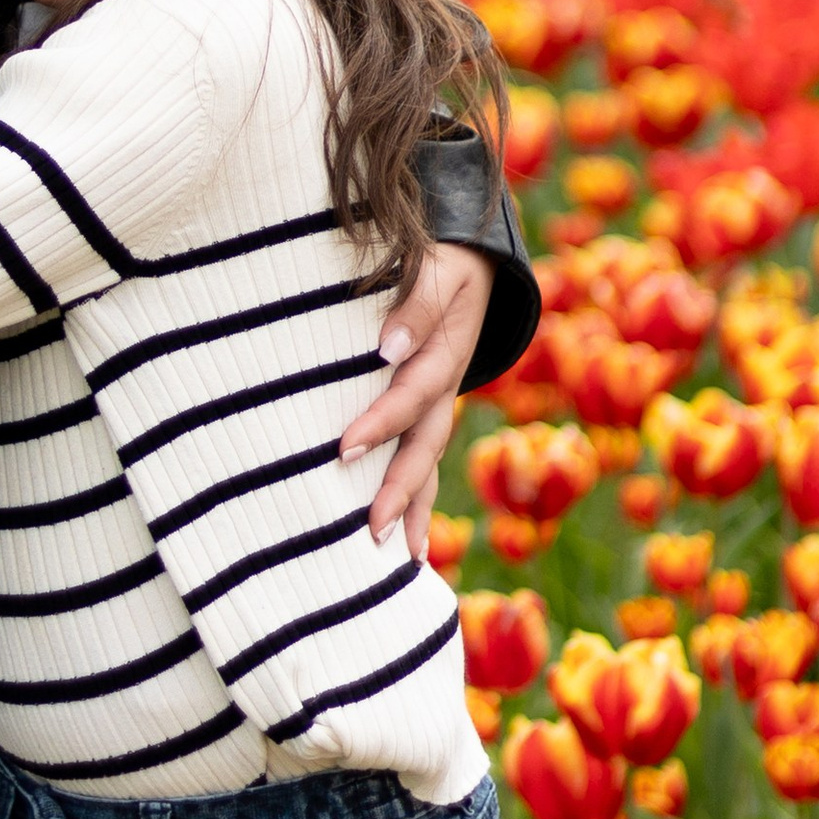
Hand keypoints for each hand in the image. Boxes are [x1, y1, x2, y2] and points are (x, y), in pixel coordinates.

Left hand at [338, 240, 494, 558]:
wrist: (473, 261)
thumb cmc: (442, 261)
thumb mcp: (439, 267)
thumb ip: (417, 302)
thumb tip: (386, 347)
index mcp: (443, 353)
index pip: (410, 394)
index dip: (381, 421)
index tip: (345, 448)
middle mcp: (444, 389)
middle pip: (423, 446)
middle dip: (399, 490)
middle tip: (372, 531)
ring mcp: (440, 406)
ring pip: (427, 463)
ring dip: (413, 509)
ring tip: (398, 557)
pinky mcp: (429, 413)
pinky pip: (423, 462)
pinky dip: (415, 501)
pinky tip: (406, 544)